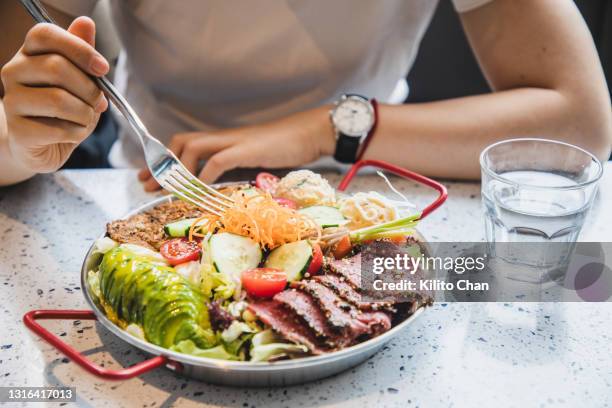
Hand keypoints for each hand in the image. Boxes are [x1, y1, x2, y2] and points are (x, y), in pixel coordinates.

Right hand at [1, 17, 108, 172]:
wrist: (44, 145)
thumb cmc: (65, 109)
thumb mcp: (80, 80)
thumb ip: (83, 54)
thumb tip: (85, 23)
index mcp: (29, 53)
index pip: (45, 34)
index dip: (79, 48)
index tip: (103, 68)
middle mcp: (14, 72)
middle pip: (57, 68)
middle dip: (90, 89)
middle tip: (99, 102)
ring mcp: (12, 101)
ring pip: (59, 100)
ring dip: (85, 113)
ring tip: (86, 118)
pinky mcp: (18, 131)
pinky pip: (58, 128)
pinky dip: (77, 132)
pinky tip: (74, 133)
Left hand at [138, 105, 335, 190]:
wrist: (309, 133)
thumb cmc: (286, 148)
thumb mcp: (253, 160)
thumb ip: (234, 169)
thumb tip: (216, 187)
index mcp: (224, 140)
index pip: (185, 143)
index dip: (163, 160)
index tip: (148, 178)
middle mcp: (224, 138)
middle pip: (181, 141)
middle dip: (161, 164)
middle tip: (147, 184)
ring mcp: (235, 142)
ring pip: (194, 147)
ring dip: (178, 170)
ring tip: (170, 189)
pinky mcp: (248, 149)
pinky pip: (219, 160)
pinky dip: (205, 176)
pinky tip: (201, 190)